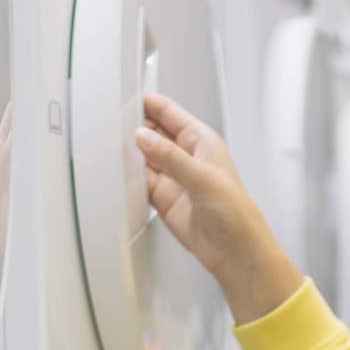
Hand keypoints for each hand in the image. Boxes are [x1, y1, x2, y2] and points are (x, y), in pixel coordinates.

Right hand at [135, 92, 303, 323]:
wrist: (234, 250)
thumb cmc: (235, 211)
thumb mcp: (202, 176)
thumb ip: (170, 155)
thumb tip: (144, 137)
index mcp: (201, 141)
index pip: (169, 113)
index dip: (148, 103)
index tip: (128, 99)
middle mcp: (185, 156)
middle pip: (152, 131)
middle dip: (134, 127)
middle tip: (114, 125)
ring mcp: (173, 177)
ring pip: (143, 156)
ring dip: (130, 152)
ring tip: (113, 146)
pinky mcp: (162, 197)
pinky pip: (140, 181)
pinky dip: (129, 177)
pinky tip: (121, 172)